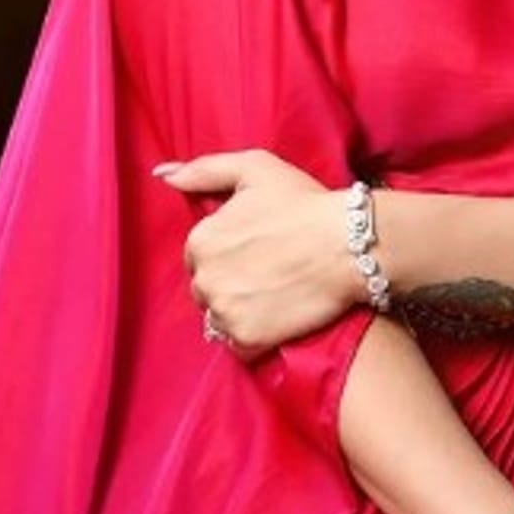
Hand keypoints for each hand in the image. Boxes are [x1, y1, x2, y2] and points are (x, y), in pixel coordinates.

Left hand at [155, 150, 361, 354]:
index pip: (198, 256)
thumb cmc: (304, 203)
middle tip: (270, 270)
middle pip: (206, 289)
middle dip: (230, 282)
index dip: (228, 252)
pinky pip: (238, 345)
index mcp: (199, 240)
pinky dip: (255, 335)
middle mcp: (204, 279)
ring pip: (220, 318)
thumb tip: (164, 174)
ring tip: (275, 293)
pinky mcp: (248, 339)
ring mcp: (225, 311)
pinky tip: (278, 314)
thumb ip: (203, 171)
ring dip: (240, 310)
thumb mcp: (254, 169)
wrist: (350, 245)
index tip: (258, 248)